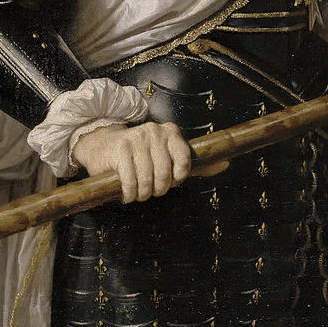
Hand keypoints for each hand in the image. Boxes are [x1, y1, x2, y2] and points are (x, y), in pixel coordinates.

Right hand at [72, 121, 192, 202]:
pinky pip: (130, 182)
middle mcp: (154, 131)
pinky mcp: (120, 149)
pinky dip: (130, 195)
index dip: (178, 178)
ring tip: (139, 193)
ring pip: (147, 180)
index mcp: (170, 131)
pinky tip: (127, 195)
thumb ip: (193, 163)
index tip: (170, 182)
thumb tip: (224, 166)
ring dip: (143, 194)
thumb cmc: (140, 155)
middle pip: (165, 173)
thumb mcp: (166, 154)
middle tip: (152, 192)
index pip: (184, 159)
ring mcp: (136, 139)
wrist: (103, 145)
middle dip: (159, 190)